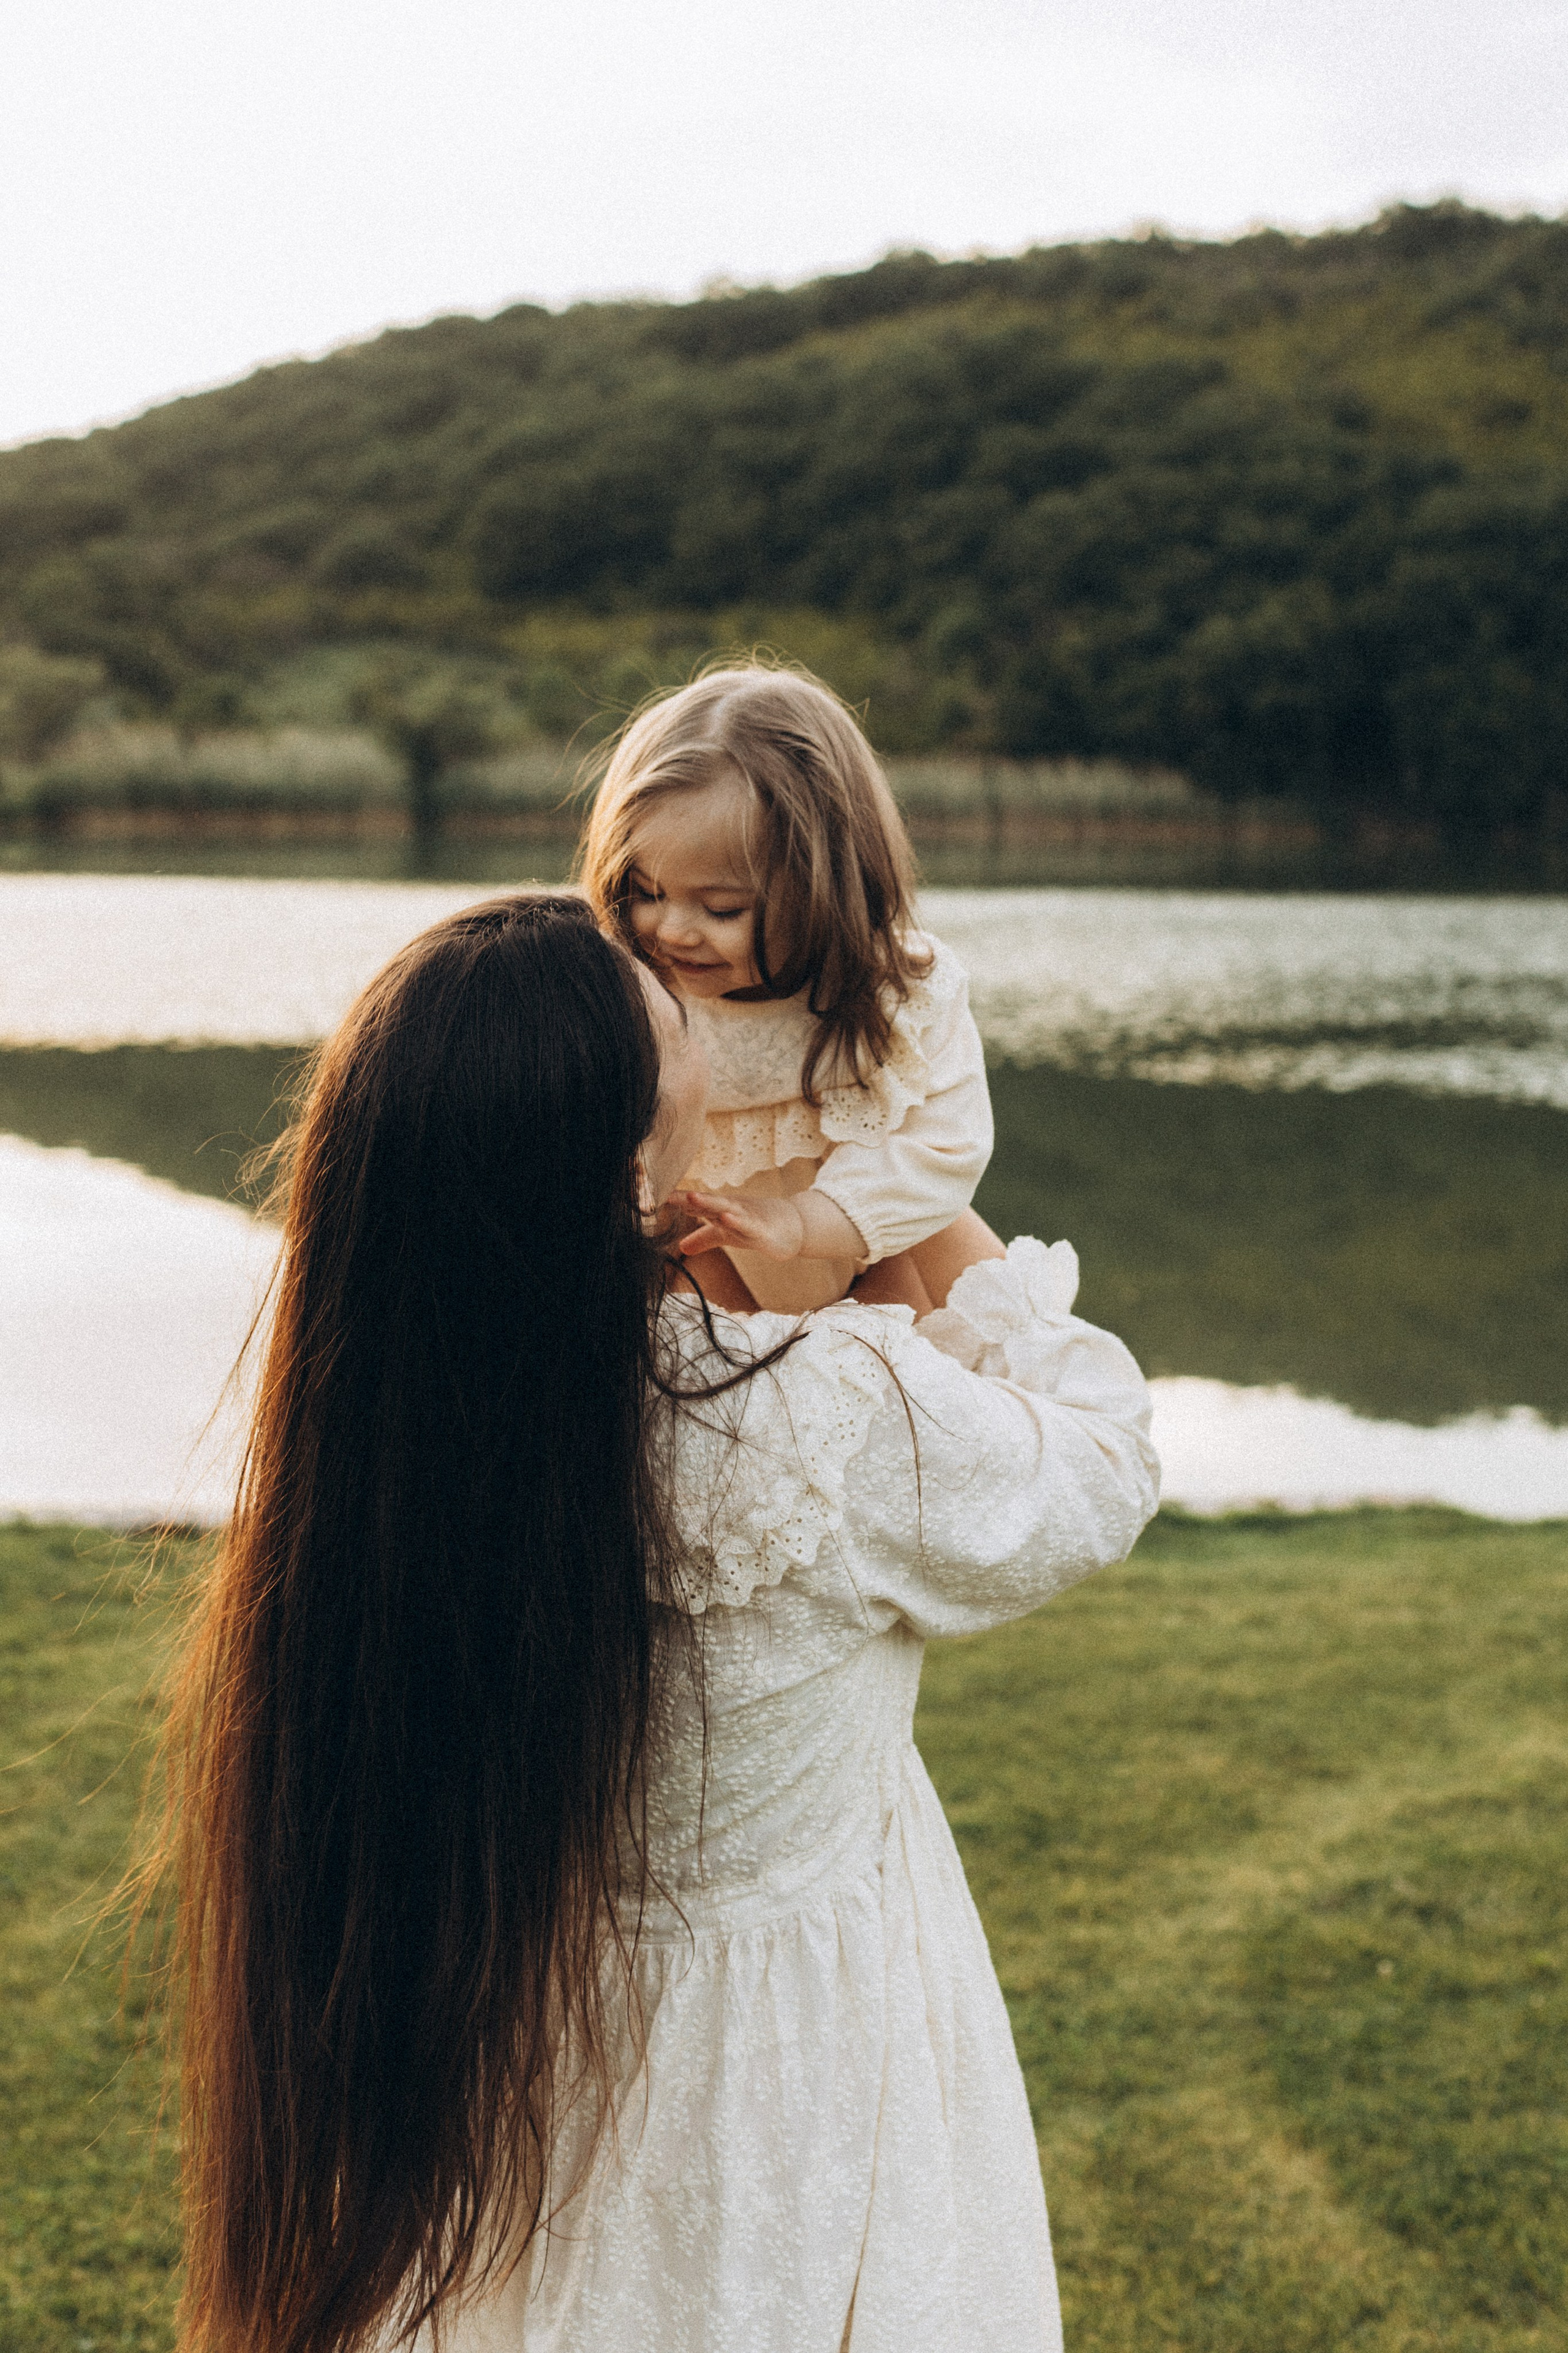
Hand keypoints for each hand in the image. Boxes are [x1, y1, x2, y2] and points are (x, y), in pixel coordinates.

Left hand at [675, 1189, 806, 1261]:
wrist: (794, 1227)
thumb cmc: (757, 1227)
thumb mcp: (727, 1235)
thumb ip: (704, 1239)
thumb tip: (681, 1246)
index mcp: (721, 1209)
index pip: (696, 1205)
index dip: (676, 1201)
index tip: (653, 1196)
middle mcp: (733, 1209)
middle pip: (708, 1202)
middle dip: (688, 1198)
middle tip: (668, 1194)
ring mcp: (748, 1217)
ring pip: (727, 1209)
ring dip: (710, 1203)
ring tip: (693, 1197)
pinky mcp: (763, 1230)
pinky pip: (749, 1225)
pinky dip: (738, 1221)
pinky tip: (727, 1218)